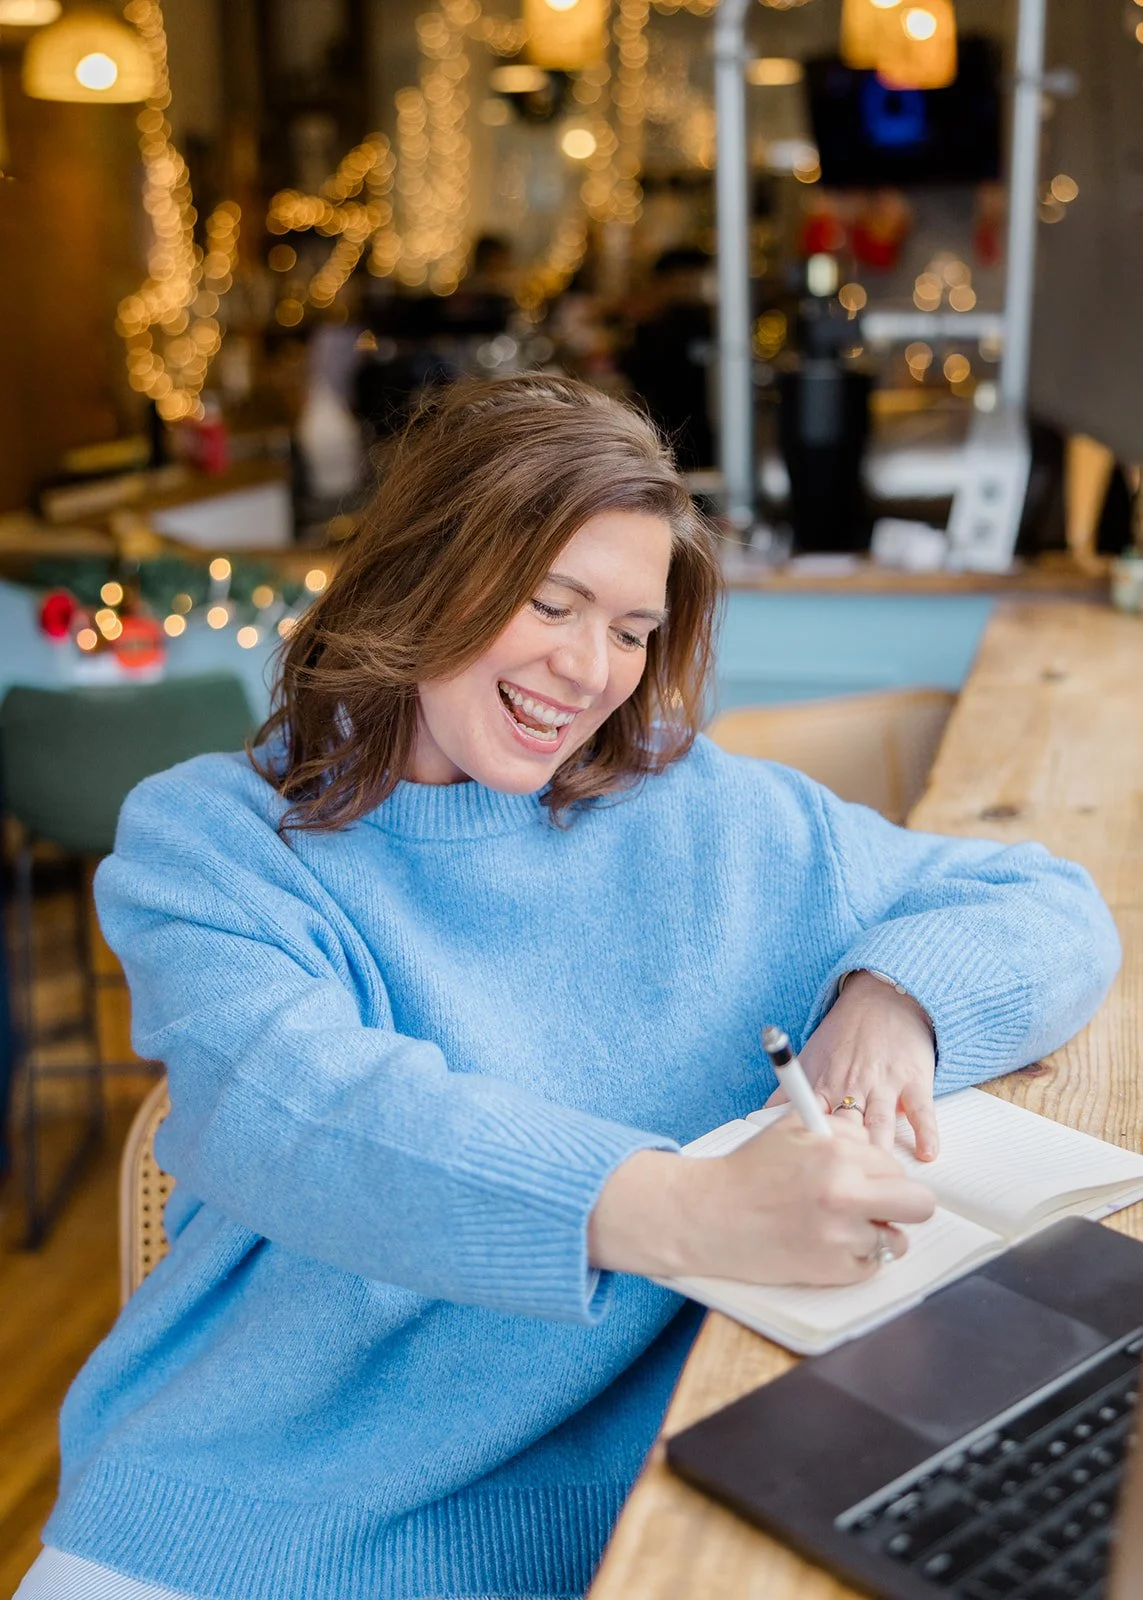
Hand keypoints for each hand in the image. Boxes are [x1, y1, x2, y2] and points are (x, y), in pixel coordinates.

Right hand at [587, 1116, 935, 1286]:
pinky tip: (827, 1244)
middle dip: (901, 1204)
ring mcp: (843, 1236)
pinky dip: (855, 1258)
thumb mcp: (793, 1129)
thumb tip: (875, 1144)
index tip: (866, 1179)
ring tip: (845, 1226)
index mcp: (839, 1153)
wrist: (710, 1215)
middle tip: (876, 1205)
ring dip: (878, 1234)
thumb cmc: (748, 1171)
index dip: (882, 1173)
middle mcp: (847, 1194)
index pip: (898, 1167)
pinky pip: (871, 1265)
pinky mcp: (834, 1270)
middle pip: (919, 1205)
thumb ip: (841, 1130)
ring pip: (897, 1240)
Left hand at [765, 971, 938, 1159]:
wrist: (882, 998)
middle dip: (846, 1158)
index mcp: (824, 1086)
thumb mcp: (810, 1061)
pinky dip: (925, 1131)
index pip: (811, 1122)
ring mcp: (884, 1084)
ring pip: (880, 1121)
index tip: (805, 1174)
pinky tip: (927, 1152)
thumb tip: (758, 1120)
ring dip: (880, 1147)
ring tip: (882, 1176)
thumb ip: (787, 1094)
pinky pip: (922, 1109)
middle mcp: (852, 1086)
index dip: (808, 1148)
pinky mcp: (914, 1079)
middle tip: (847, 1187)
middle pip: (846, 1129)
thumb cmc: (846, 1035)